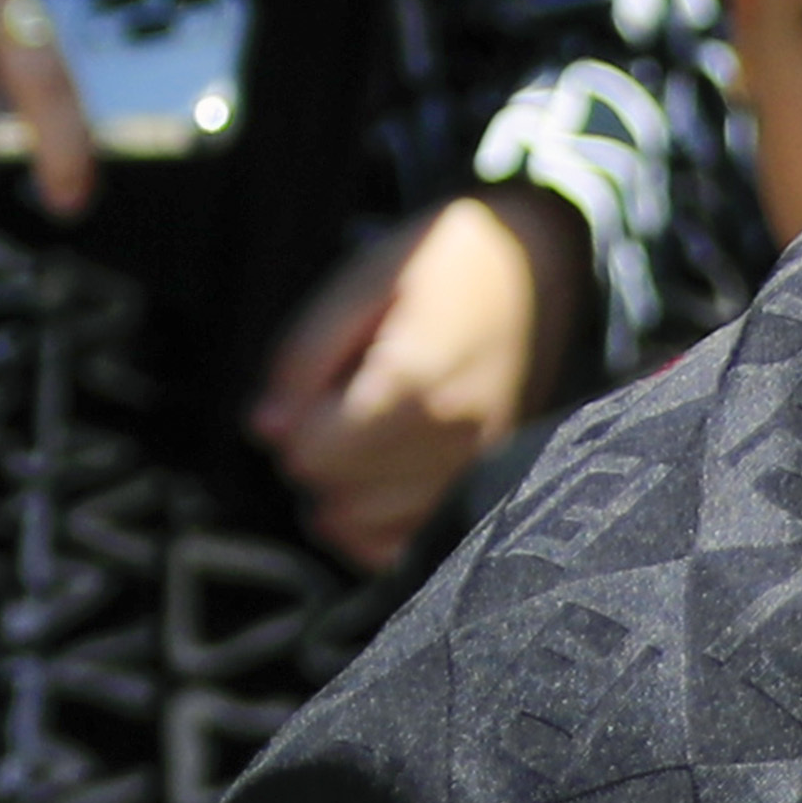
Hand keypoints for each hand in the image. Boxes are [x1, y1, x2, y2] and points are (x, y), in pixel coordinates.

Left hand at [244, 189, 589, 571]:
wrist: (539, 262)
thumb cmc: (441, 262)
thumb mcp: (361, 282)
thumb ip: (305, 356)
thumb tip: (263, 430)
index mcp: (413, 383)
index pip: (317, 453)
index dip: (290, 424)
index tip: (302, 390)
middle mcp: (452, 438)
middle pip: (342, 494)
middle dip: (314, 457)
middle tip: (327, 406)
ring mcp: (480, 466)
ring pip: (377, 527)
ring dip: (344, 493)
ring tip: (351, 437)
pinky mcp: (495, 479)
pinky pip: (422, 540)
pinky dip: (381, 528)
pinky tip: (367, 489)